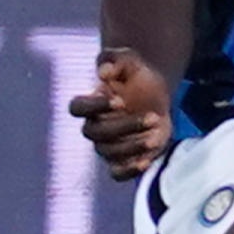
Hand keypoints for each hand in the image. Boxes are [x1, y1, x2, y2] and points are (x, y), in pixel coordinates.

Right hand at [70, 48, 172, 180]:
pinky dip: (129, 171)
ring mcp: (108, 145)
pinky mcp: (124, 159)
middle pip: (96, 133)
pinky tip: (147, 161)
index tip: (120, 100)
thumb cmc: (138, 77)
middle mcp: (95, 126)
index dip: (95, 106)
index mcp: (91, 103)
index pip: (77, 108)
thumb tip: (103, 71)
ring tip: (156, 134)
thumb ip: (115, 59)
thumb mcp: (130, 60)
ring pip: (109, 153)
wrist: (156, 96)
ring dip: (134, 145)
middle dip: (125, 126)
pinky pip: (117, 173)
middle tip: (153, 116)